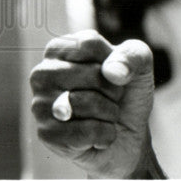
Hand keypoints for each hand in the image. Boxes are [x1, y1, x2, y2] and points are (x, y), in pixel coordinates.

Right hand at [29, 30, 155, 177]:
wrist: (127, 135)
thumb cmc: (127, 92)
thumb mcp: (140, 64)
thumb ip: (132, 56)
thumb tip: (112, 72)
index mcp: (60, 49)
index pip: (89, 44)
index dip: (114, 60)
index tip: (113, 72)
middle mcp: (42, 74)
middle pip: (92, 75)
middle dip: (114, 90)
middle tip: (111, 98)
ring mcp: (40, 105)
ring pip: (87, 103)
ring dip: (110, 113)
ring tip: (104, 115)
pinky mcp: (46, 135)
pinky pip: (88, 131)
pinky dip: (105, 135)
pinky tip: (98, 136)